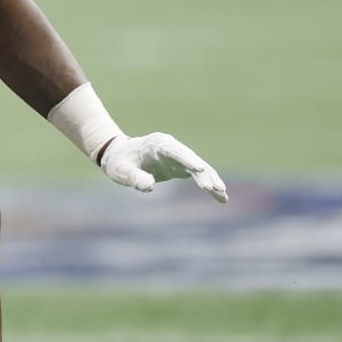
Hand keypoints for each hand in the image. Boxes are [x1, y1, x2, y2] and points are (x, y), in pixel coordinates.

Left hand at [100, 132, 227, 202]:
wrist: (119, 155)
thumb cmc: (118, 162)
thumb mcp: (120, 171)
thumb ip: (133, 177)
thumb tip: (149, 186)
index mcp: (157, 144)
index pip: (175, 151)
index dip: (187, 159)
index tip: (199, 168)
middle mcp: (171, 147)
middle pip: (192, 159)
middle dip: (204, 174)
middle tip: (215, 189)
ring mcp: (179, 156)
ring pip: (200, 167)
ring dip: (212, 180)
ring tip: (223, 195)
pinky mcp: (181, 165)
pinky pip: (199, 175)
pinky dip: (209, 184)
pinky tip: (220, 197)